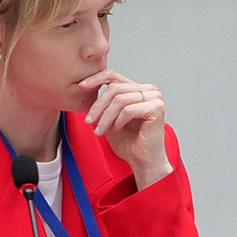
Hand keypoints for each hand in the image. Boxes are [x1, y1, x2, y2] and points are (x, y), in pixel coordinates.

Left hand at [79, 70, 171, 188]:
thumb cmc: (128, 142)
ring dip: (106, 117)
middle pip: (115, 88)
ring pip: (119, 100)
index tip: (80, 87)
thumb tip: (83, 86)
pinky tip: (115, 130)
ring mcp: (155, 98)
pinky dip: (117, 121)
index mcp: (138, 89)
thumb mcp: (109, 117)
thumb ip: (103, 102)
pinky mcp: (157, 108)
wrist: (142, 161)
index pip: (114, 76)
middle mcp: (149, 90)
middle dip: (98, 106)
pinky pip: (128, 110)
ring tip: (101, 130)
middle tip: (88, 122)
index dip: (95, 79)